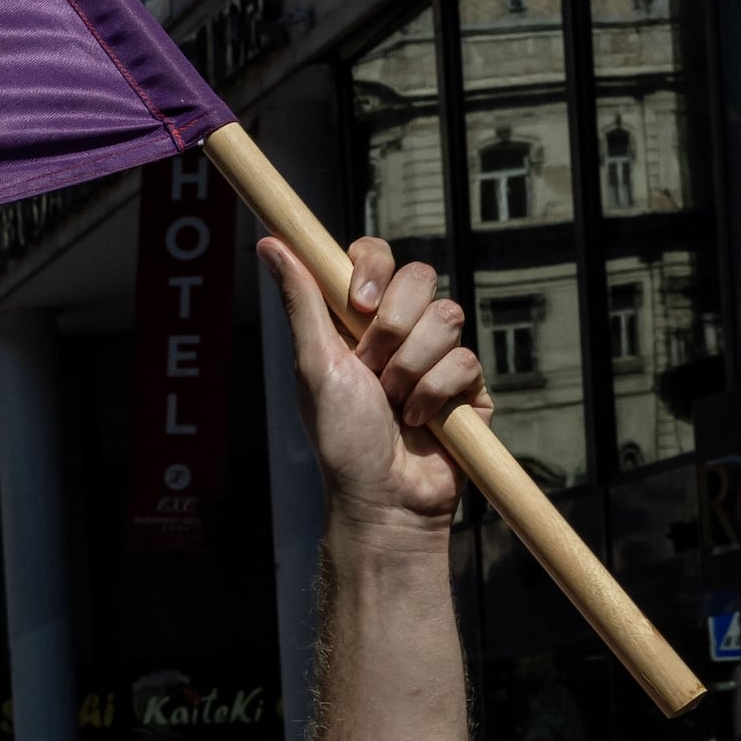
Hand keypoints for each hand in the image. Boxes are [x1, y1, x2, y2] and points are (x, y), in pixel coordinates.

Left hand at [259, 226, 478, 525]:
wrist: (383, 496)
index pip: (377, 256)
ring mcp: (438, 355)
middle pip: (421, 277)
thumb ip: (301, 301)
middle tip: (372, 372)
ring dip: (412, 369)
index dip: (373, 269)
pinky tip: (421, 422)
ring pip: (449, 316)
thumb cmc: (341, 439)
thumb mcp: (313, 366)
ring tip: (394, 404)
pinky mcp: (469, 385)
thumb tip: (272, 244)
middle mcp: (401, 330)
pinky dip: (435, 396)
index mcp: (359, 320)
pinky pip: (466, 361)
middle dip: (393, 329)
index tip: (357, 304)